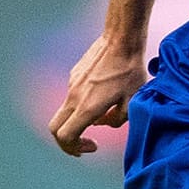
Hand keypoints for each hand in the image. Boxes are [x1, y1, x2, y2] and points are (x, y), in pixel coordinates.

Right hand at [49, 36, 149, 155]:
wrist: (121, 41)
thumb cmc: (131, 71)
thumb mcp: (133, 101)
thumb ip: (117, 119)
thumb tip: (103, 123)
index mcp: (87, 108)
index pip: (66, 136)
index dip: (75, 148)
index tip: (92, 147)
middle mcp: (74, 97)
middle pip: (55, 128)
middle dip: (67, 142)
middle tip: (86, 144)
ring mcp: (72, 85)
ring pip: (64, 112)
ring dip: (77, 122)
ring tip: (103, 117)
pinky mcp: (74, 76)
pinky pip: (72, 97)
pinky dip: (81, 107)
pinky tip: (103, 100)